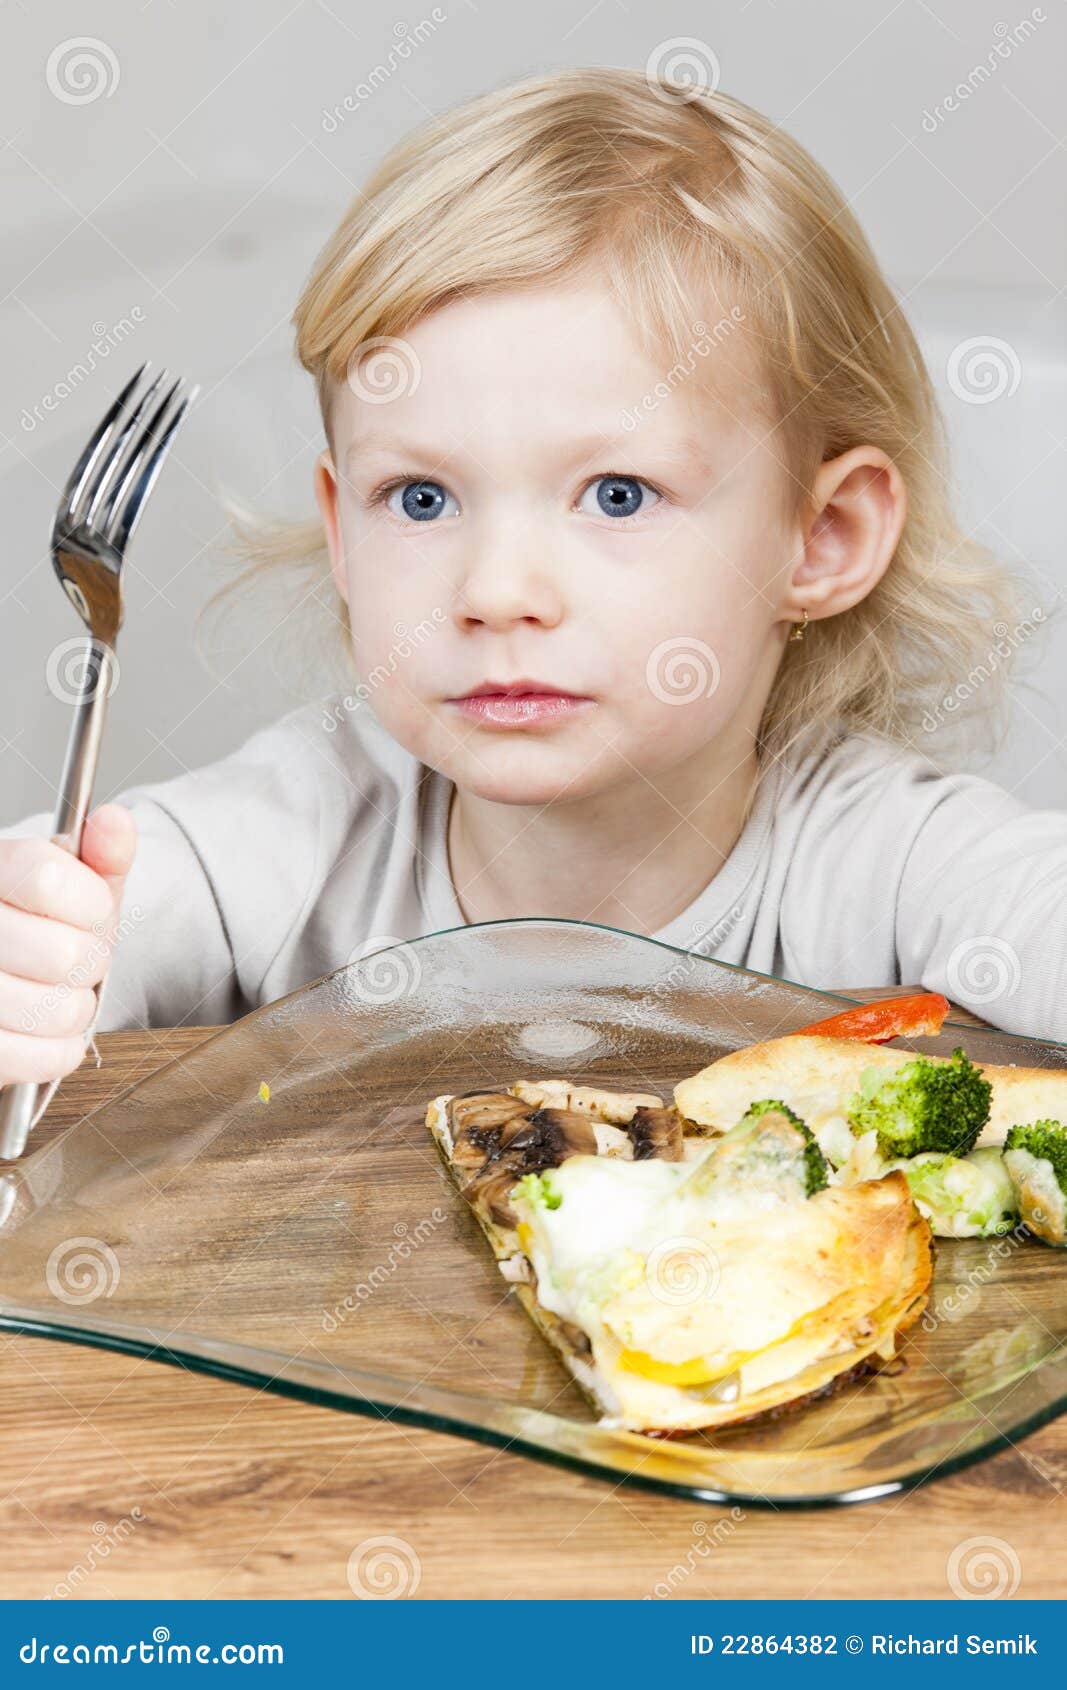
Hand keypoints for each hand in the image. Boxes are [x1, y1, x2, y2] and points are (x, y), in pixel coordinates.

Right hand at [0, 803, 135, 1085]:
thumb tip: (114, 822)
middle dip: (91, 962)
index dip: (91, 904)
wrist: (5, 976)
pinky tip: (47, 1030)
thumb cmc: (39, 928)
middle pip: (61, 954)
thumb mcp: (74, 884)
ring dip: (78, 1009)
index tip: (90, 910)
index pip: (45, 879)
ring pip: (55, 1011)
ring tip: (60, 994)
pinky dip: (60, 1049)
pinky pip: (39, 1058)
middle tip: (77, 960)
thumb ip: (101, 855)